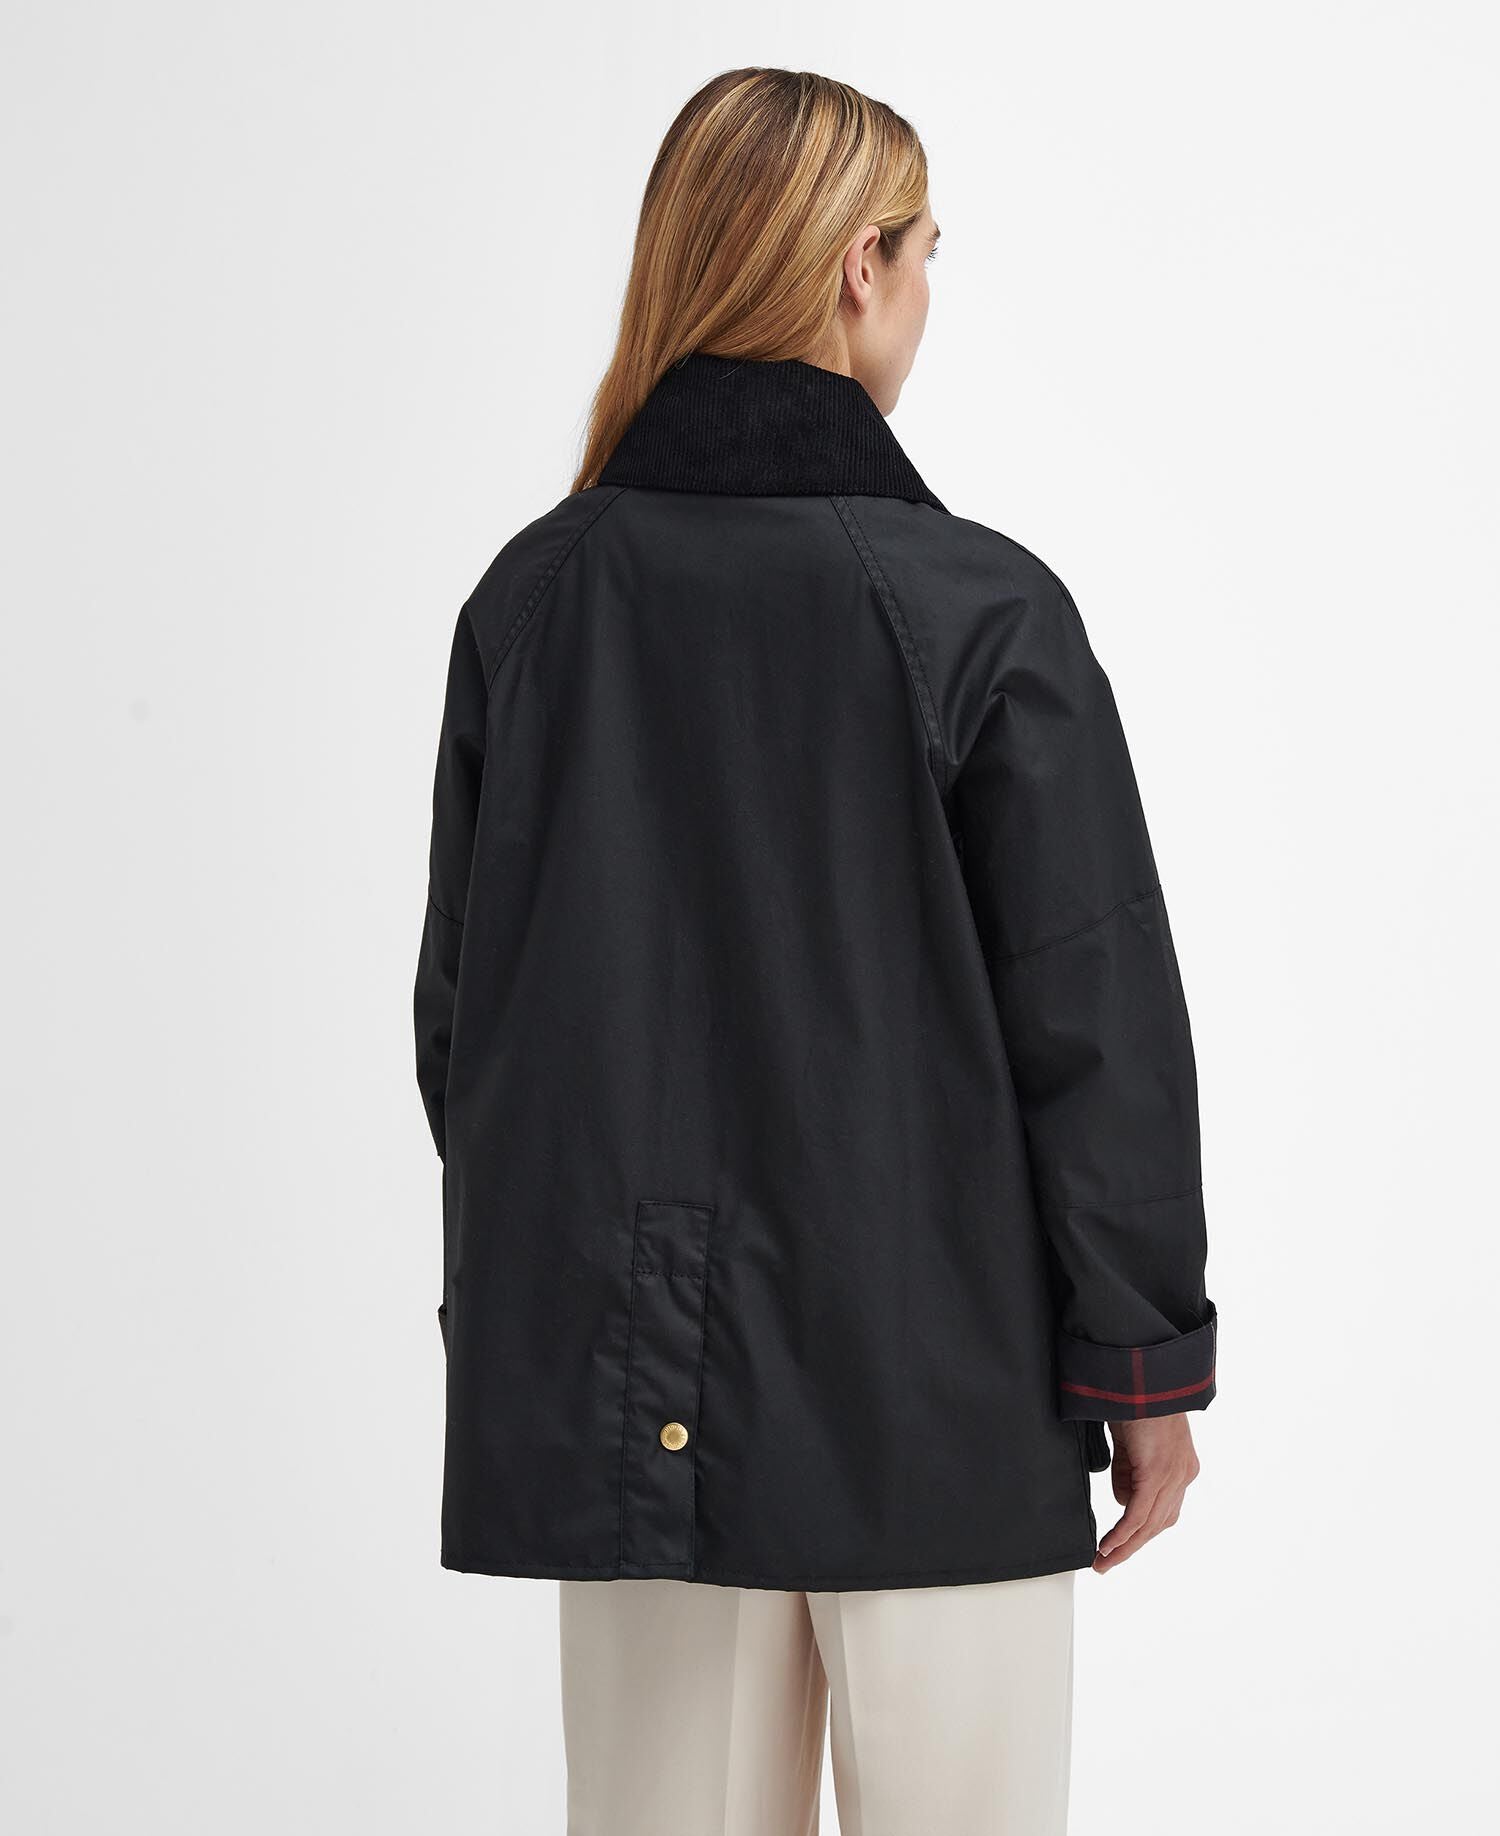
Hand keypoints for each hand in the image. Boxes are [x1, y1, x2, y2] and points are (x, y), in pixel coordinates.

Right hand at [1092, 1414, 1200, 1573]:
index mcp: (1181, 1467)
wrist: (1143, 1376)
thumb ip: (1129, 1472)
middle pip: (1158, 1524)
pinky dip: (1122, 1533)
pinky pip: (1139, 1514)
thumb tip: (1123, 1500)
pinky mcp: (1157, 1472)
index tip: (1119, 1546)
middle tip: (1106, 1563)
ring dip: (1123, 1546)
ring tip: (1102, 1559)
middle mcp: (1183, 1475)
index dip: (1139, 1532)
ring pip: (1149, 1524)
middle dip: (1130, 1547)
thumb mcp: (1130, 1443)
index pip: (1162, 1511)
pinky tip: (1108, 1546)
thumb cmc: (1134, 1399)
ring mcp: (1173, 1474)